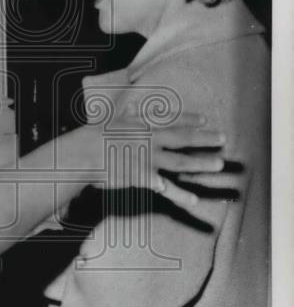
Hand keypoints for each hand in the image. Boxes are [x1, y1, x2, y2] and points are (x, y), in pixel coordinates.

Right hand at [94, 112, 235, 212]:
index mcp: (145, 126)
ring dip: (201, 163)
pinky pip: (166, 188)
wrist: (84, 153)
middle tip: (222, 139)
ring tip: (218, 164)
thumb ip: (127, 115)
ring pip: (181, 162)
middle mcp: (152, 141)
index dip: (191, 120)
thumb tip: (131, 106)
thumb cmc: (96, 136)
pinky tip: (193, 200)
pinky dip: (180, 195)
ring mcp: (149, 159)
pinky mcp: (143, 177)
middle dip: (205, 139)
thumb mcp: (113, 120)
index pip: (173, 121)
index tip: (206, 120)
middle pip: (184, 139)